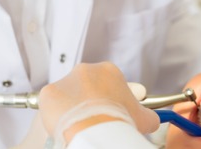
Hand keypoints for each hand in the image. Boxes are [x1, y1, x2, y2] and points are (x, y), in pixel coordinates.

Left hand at [38, 62, 158, 141]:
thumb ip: (149, 115)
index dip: (111, 100)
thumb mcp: (144, 118)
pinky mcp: (48, 93)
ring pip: (69, 95)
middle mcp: (86, 70)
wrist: (96, 130)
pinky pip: (52, 105)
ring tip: (79, 127)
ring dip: (74, 108)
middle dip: (91, 102)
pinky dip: (57, 115)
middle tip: (95, 121)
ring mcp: (65, 80)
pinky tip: (65, 127)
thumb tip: (152, 119)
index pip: (109, 84)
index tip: (111, 113)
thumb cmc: (120, 121)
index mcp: (109, 70)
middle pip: (87, 87)